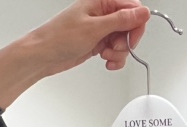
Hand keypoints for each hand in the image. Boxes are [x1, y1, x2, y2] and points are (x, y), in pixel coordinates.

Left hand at [30, 0, 150, 74]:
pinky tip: (106, 61)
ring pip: (124, 41)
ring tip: (106, 55)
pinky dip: (115, 59)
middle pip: (130, 26)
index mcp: (102, 2)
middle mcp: (103, 14)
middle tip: (114, 48)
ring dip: (119, 53)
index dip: (136, 25)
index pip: (132, 8)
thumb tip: (143, 12)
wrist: (44, 55)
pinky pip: (116, 51)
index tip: (131, 39)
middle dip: (127, 41)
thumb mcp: (94, 28)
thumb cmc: (60, 37)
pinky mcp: (98, 43)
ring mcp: (101, 29)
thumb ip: (121, 20)